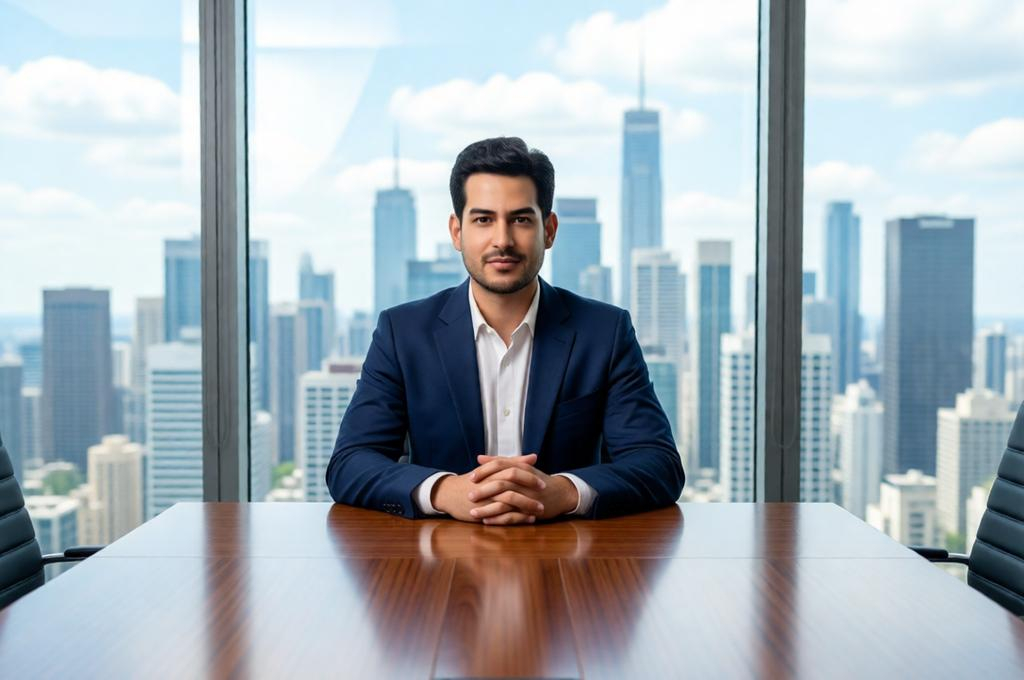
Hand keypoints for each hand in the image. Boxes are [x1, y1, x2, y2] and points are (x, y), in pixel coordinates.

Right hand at [430, 459, 546, 522]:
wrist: (449, 494)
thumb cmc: (473, 481)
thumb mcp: (491, 469)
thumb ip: (513, 462)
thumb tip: (533, 456)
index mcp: (492, 472)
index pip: (513, 470)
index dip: (529, 476)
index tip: (542, 480)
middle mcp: (489, 483)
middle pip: (513, 484)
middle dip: (530, 489)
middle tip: (544, 493)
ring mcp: (486, 498)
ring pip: (509, 500)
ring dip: (527, 505)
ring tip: (540, 509)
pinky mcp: (483, 512)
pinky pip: (503, 516)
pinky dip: (518, 518)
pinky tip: (529, 519)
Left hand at [468, 453, 578, 524]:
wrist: (561, 493)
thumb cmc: (537, 480)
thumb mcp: (521, 467)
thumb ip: (500, 462)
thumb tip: (479, 458)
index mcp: (522, 468)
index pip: (500, 465)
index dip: (484, 471)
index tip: (470, 478)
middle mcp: (525, 483)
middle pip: (501, 484)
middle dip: (483, 491)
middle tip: (469, 496)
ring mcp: (528, 498)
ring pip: (505, 503)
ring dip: (487, 509)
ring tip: (473, 513)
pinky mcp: (530, 513)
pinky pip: (512, 517)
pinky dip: (498, 520)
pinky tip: (486, 521)